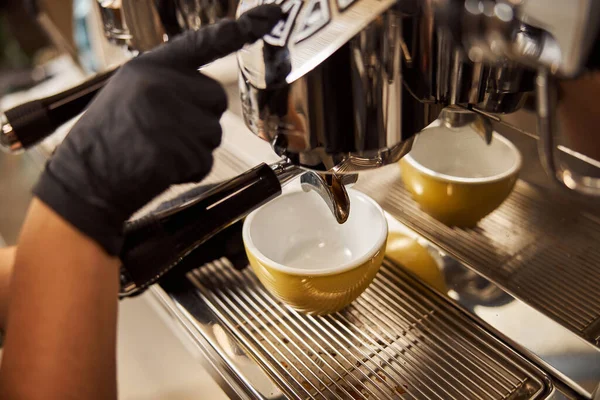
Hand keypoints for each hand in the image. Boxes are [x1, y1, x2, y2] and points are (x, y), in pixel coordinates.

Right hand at [32, 5, 281, 255]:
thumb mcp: (129, 91)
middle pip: (216, 98)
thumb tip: (206, 91)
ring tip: (156, 151)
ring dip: (194, 148)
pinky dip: (188, 171)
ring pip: (213, 133)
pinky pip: (204, 162)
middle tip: (165, 133)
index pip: (201, 43)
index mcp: (149, 68)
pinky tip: (160, 168)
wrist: (85, 180)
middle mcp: (161, 86)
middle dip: (201, 119)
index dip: (239, 30)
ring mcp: (169, 117)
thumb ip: (166, 82)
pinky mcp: (176, 150)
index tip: (271, 15)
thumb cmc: (108, 138)